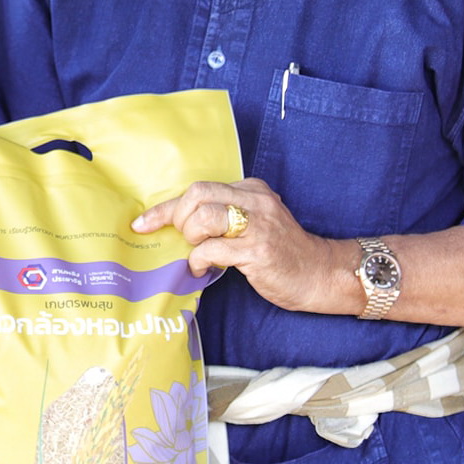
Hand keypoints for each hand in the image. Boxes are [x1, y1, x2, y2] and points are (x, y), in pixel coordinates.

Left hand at [133, 177, 340, 312]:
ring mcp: (258, 225)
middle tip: (184, 239)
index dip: (166, 207)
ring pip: (204, 217)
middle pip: (197, 194)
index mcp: (251, 190)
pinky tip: (204, 268)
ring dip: (191, 237)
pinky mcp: (259, 251)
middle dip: (178, 218)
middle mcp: (255, 201)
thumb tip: (179, 225)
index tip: (143, 223)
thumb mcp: (255, 223)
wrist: (321, 274)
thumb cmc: (281, 253)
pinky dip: (199, 260)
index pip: (199, 189)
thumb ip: (224, 217)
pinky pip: (213, 249)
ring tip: (198, 251)